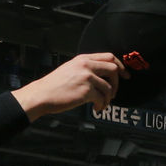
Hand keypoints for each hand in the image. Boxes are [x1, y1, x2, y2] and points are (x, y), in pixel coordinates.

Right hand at [12, 52, 126, 119]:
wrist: (41, 95)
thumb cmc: (52, 86)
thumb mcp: (69, 69)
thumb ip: (84, 68)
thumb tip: (100, 76)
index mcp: (83, 59)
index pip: (109, 57)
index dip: (120, 66)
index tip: (124, 74)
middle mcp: (86, 65)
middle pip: (113, 69)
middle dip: (118, 82)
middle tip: (115, 92)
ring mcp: (87, 77)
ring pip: (109, 86)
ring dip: (109, 98)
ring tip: (103, 104)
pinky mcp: (86, 90)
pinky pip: (102, 98)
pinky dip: (102, 105)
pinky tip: (96, 108)